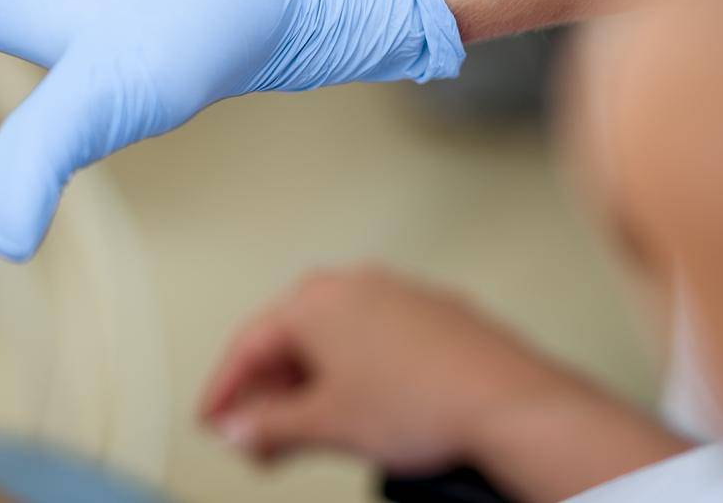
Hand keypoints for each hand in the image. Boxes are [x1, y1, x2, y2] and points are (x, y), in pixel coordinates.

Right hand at [199, 266, 596, 472]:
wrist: (507, 401)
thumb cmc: (426, 400)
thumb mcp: (326, 424)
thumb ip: (268, 427)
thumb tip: (241, 427)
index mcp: (315, 300)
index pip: (247, 344)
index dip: (224, 391)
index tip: (215, 421)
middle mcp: (354, 285)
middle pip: (289, 339)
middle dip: (268, 392)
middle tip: (256, 437)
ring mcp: (397, 294)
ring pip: (334, 339)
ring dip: (310, 384)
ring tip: (307, 430)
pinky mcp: (432, 312)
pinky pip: (374, 339)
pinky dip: (354, 372)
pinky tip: (360, 408)